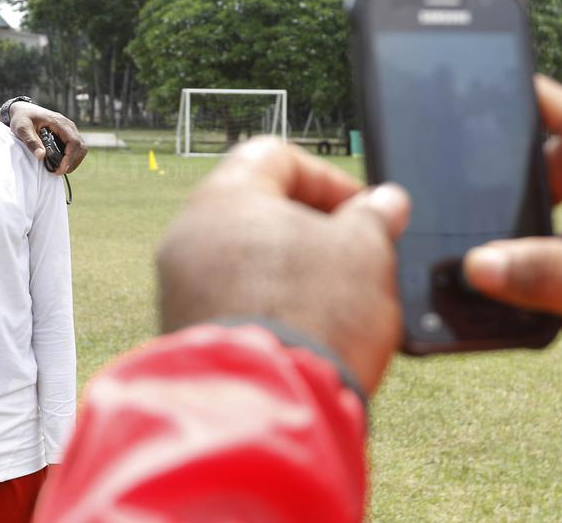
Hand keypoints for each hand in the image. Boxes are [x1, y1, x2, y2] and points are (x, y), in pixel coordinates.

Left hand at [6, 102, 87, 174]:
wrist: (24, 110)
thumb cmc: (23, 118)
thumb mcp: (22, 129)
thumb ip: (31, 141)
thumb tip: (41, 156)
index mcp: (59, 122)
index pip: (74, 142)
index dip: (69, 157)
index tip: (59, 169)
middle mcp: (68, 125)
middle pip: (80, 147)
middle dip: (72, 162)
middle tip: (59, 172)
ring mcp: (69, 130)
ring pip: (80, 149)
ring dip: (73, 161)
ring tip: (60, 170)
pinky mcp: (67, 135)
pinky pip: (76, 148)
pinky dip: (71, 158)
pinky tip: (60, 164)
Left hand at [157, 137, 409, 393]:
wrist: (260, 405)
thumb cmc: (313, 314)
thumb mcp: (365, 252)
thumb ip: (373, 218)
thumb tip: (383, 202)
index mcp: (225, 196)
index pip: (274, 156)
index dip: (326, 179)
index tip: (362, 211)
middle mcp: (188, 234)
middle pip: (255, 211)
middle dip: (309, 230)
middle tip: (353, 258)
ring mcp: (178, 286)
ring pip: (241, 261)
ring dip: (288, 273)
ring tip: (334, 303)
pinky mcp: (181, 332)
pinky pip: (229, 303)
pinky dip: (266, 308)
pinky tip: (303, 334)